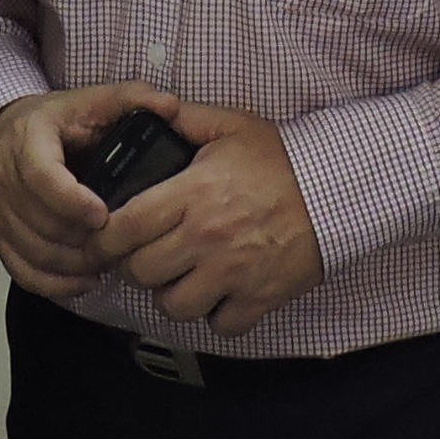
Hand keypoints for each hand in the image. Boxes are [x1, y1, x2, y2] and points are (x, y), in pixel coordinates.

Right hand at [0, 84, 168, 297]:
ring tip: (109, 260)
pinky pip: (21, 270)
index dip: (72, 201)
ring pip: (34, 250)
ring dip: (74, 263)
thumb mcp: (92, 100)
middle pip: (41, 222)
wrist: (7, 129)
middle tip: (121, 244)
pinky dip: (54, 283)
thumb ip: (132, 99)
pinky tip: (85, 280)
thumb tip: (169, 105)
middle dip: (84, 239)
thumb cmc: (54, 120)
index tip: (103, 215)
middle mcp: (4, 175)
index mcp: (28, 139)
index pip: (42, 177)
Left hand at [96, 100, 320, 336]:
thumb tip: (149, 113)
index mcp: (193, 193)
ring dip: (172, 294)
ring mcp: (233, 273)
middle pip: (142, 272)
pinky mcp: (259, 298)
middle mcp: (207, 237)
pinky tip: (220, 293)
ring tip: (182, 276)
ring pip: (174, 306)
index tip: (101, 240)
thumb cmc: (282, 158)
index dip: (103, 239)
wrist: (337, 189)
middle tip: (147, 255)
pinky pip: (220, 325)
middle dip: (136, 266)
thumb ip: (184, 120)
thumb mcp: (230, 126)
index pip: (124, 227)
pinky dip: (216, 315)